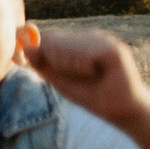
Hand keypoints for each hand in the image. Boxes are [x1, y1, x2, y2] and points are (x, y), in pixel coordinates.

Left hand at [22, 29, 148, 124]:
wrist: (124, 112)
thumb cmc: (94, 96)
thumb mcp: (61, 80)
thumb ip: (43, 64)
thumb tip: (25, 46)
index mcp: (80, 41)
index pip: (49, 38)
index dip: (44, 54)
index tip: (51, 69)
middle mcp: (92, 36)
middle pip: (53, 40)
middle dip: (58, 64)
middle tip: (80, 77)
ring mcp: (104, 39)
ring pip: (66, 46)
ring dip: (72, 68)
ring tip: (91, 77)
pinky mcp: (113, 49)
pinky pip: (84, 55)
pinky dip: (85, 69)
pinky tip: (99, 75)